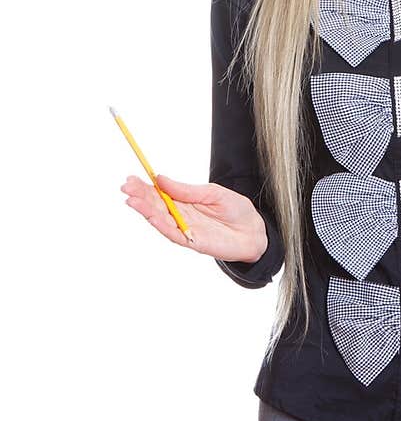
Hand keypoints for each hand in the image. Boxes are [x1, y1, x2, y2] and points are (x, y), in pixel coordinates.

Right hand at [119, 174, 268, 262]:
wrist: (254, 230)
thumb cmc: (235, 210)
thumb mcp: (211, 192)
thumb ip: (186, 190)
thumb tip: (160, 178)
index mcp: (184, 202)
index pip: (159, 193)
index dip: (144, 187)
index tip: (131, 178)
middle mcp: (181, 216)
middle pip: (155, 206)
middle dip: (140, 196)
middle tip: (126, 186)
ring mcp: (185, 229)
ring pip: (161, 221)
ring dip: (146, 211)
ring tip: (132, 200)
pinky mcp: (193, 242)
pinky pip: (174, 234)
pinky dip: (162, 226)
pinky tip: (152, 217)